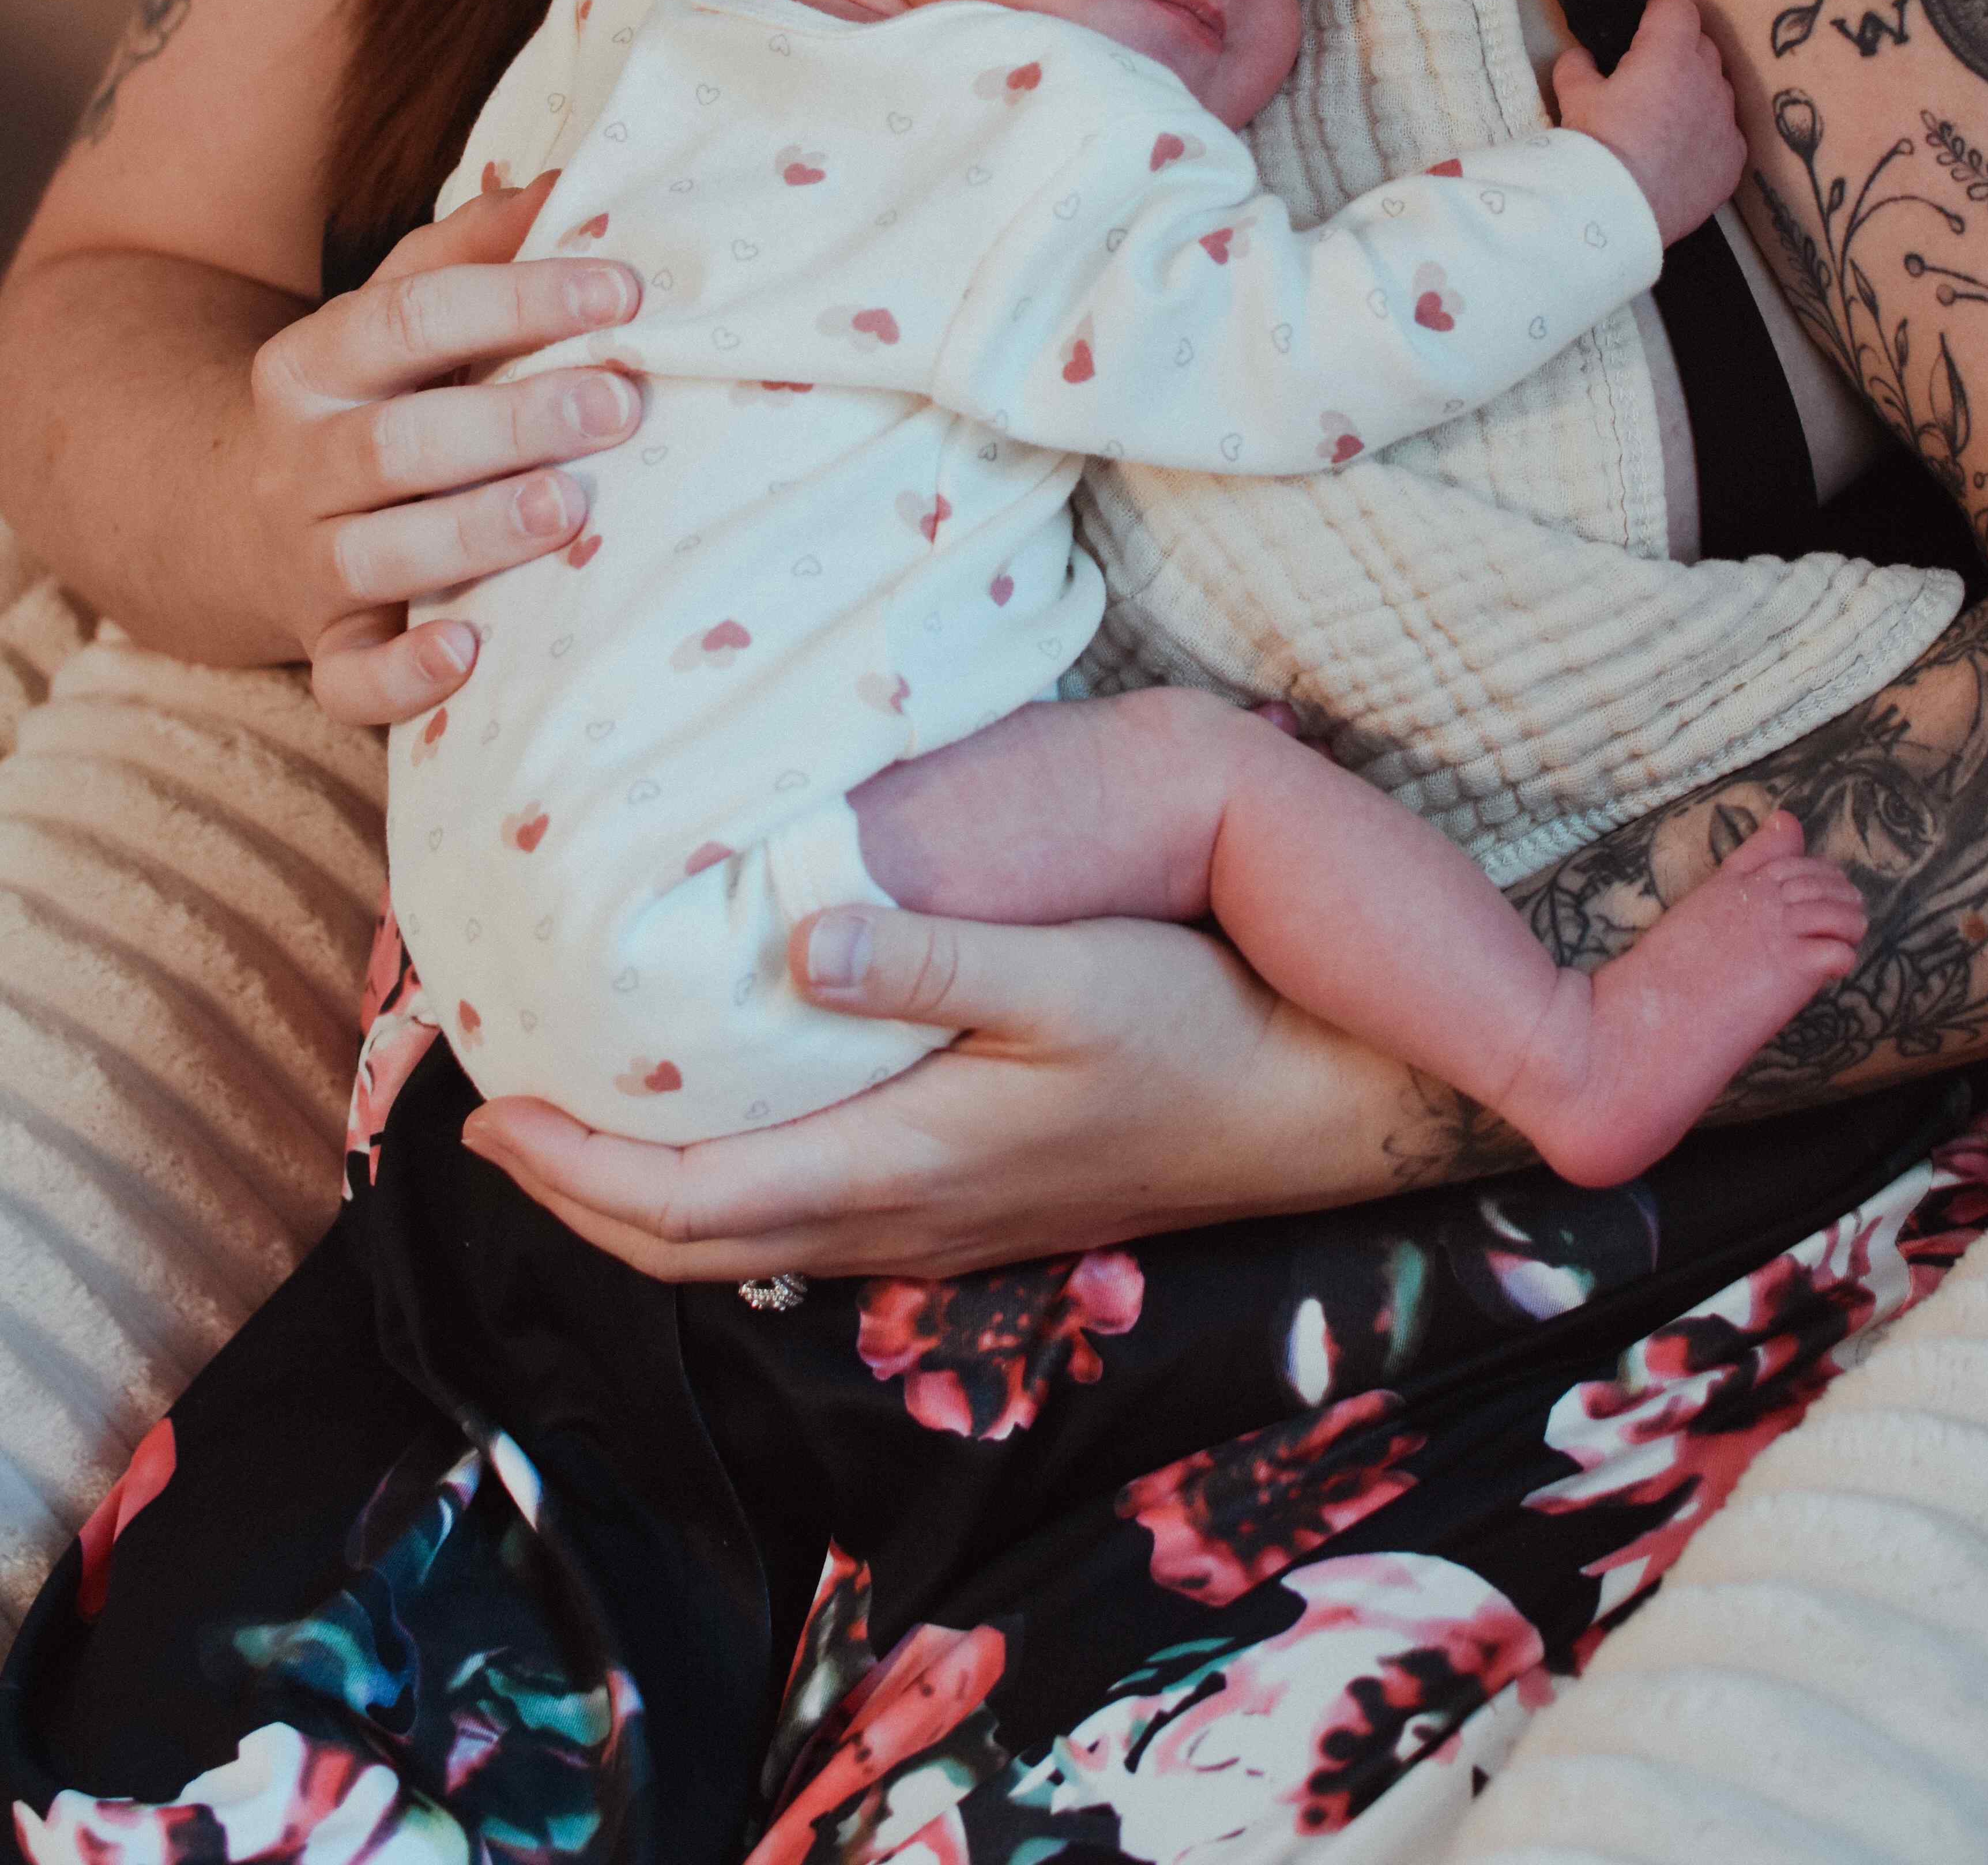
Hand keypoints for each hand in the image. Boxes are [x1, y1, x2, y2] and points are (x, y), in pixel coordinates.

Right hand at [247, 176, 642, 727]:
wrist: (231, 518)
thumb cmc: (367, 398)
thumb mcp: (394, 310)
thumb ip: (475, 248)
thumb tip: (578, 184)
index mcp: (316, 362)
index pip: (411, 317)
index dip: (519, 300)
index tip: (624, 292)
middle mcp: (301, 462)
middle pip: (399, 442)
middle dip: (514, 421)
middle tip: (620, 402)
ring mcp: (306, 561)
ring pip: (380, 553)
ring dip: (479, 532)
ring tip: (572, 508)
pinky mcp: (323, 647)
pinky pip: (350, 679)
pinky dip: (404, 675)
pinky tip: (469, 651)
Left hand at [461, 906, 1426, 1279]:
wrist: (1306, 1109)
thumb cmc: (1198, 1028)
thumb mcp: (1073, 974)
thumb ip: (933, 957)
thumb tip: (799, 940)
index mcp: (900, 1167)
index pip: (685, 1200)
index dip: (571, 1166)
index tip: (485, 1109)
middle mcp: (898, 1219)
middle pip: (688, 1243)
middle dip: (574, 1190)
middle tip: (495, 1112)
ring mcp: (933, 1226)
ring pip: (742, 1238)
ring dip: (641, 1190)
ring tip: (580, 1113)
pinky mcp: (965, 1205)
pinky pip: (800, 1216)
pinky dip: (720, 1180)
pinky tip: (723, 1114)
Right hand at [1551, 0, 1744, 247]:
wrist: (1618, 209)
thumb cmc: (1597, 148)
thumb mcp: (1573, 96)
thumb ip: (1577, 66)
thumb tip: (1580, 58)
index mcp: (1669, 55)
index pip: (1678, 9)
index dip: (1656, 17)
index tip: (1640, 34)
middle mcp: (1707, 81)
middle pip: (1702, 46)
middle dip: (1677, 54)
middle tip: (1645, 79)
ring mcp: (1725, 120)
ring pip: (1716, 89)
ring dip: (1694, 94)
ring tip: (1662, 121)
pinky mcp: (1733, 158)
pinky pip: (1724, 133)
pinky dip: (1705, 136)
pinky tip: (1678, 156)